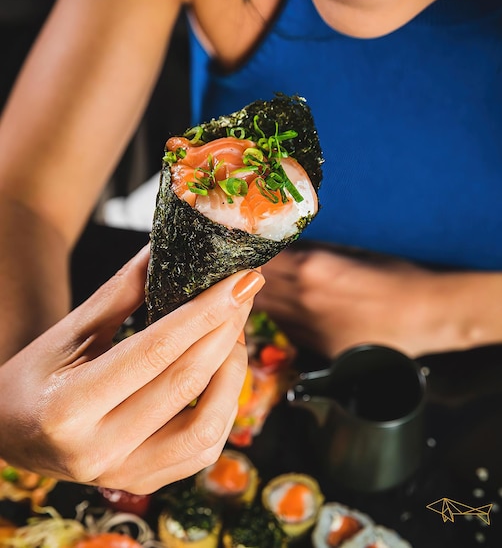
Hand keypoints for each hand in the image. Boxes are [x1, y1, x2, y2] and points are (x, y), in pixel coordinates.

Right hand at [0, 246, 263, 493]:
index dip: (205, 311)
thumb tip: (168, 249)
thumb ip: (122, 291)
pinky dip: (225, 406)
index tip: (241, 278)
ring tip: (234, 330)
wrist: (10, 432)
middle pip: (185, 384)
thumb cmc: (35, 376)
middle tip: (246, 290)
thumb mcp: (69, 329)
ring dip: (234, 371)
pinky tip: (224, 371)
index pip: (155, 350)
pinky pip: (204, 449)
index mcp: (69, 406)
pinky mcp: (144, 482)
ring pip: (206, 427)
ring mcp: (123, 474)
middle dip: (227, 329)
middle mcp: (97, 449)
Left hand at [254, 245, 496, 357]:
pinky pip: (286, 328)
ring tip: (251, 288)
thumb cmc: (395, 275)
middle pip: (255, 286)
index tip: (237, 248)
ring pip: (265, 310)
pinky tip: (286, 309)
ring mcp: (307, 327)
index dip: (246, 254)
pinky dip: (279, 317)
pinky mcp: (316, 349)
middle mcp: (302, 298)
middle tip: (235, 267)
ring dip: (256, 298)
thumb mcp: (349, 253)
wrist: (426, 314)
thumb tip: (281, 252)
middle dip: (243, 276)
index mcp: (310, 267)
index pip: (261, 258)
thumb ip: (311, 254)